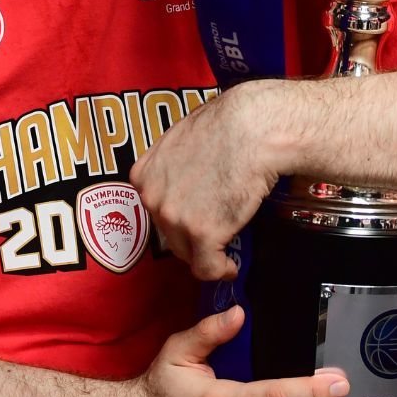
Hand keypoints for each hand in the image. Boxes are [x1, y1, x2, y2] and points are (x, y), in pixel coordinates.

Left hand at [131, 81, 286, 280]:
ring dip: (207, 254)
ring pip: (188, 253)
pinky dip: (221, 270)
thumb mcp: (182, 140)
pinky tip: (232, 267)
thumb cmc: (227, 125)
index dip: (178, 218)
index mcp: (144, 175)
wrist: (252, 130)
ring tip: (226, 250)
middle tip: (214, 234)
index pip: (157, 210)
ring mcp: (175, 218)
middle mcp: (153, 198)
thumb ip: (174, 166)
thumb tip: (186, 179)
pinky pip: (207, 267)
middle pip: (170, 234)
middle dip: (191, 238)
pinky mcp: (202, 233)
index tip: (193, 222)